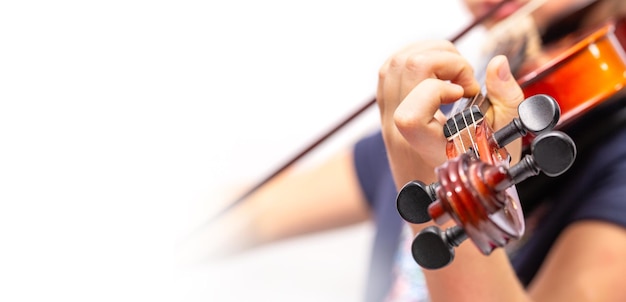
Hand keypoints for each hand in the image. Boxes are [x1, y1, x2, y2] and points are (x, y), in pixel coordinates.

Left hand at [376, 40, 523, 187]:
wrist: (444, 188)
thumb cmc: (478, 166)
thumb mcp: (504, 136)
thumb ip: (506, 99)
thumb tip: (497, 63)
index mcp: (426, 148)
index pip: (409, 114)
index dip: (437, 91)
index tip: (464, 95)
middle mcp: (398, 133)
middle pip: (404, 69)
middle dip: (443, 60)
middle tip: (465, 82)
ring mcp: (386, 120)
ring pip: (392, 64)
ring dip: (430, 54)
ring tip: (454, 74)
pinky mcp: (385, 108)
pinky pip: (389, 70)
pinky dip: (416, 58)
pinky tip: (439, 70)